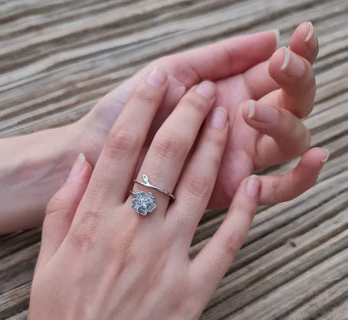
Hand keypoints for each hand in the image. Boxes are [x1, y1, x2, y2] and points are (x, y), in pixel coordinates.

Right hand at [0, 70, 259, 319]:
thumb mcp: (46, 262)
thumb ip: (62, 210)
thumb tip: (81, 167)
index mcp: (92, 223)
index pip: (118, 150)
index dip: (140, 110)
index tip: (157, 83)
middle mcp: (130, 233)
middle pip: (163, 159)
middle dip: (186, 117)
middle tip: (202, 92)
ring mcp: (164, 262)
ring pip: (199, 191)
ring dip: (216, 150)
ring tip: (230, 121)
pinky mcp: (190, 294)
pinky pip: (225, 244)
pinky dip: (244, 214)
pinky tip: (256, 187)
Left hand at [73, 22, 325, 207]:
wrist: (101, 150)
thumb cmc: (130, 109)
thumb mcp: (173, 71)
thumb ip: (219, 57)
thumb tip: (270, 38)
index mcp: (230, 93)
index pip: (279, 73)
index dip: (298, 54)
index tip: (299, 36)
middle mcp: (241, 124)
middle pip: (294, 103)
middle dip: (297, 80)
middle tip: (280, 67)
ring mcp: (239, 156)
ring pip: (290, 141)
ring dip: (287, 121)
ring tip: (251, 111)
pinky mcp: (231, 190)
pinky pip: (279, 189)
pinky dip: (301, 176)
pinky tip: (311, 158)